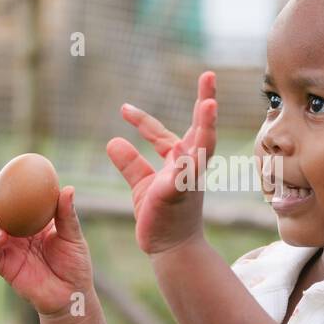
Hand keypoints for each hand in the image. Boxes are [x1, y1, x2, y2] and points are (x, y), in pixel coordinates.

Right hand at [0, 173, 93, 316]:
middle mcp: (15, 235)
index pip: (13, 201)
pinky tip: (0, 236)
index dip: (5, 187)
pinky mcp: (5, 268)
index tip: (3, 171)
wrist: (72, 294)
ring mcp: (8, 251)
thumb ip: (67, 215)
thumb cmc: (75, 264)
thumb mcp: (73, 236)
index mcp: (30, 223)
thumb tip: (67, 189)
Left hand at [106, 71, 216, 255]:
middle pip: (201, 128)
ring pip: (202, 147)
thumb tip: (113, 140)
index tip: (123, 109)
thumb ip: (130, 163)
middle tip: (209, 75)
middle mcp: (189, 165)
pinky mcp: (181, 193)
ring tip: (210, 103)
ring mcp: (189, 178)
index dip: (143, 121)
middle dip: (206, 101)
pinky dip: (189, 160)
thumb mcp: (141, 185)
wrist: (170, 249)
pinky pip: (188, 173)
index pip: (162, 134)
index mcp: (179, 162)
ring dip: (207, 126)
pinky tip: (186, 149)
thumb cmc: (161, 217)